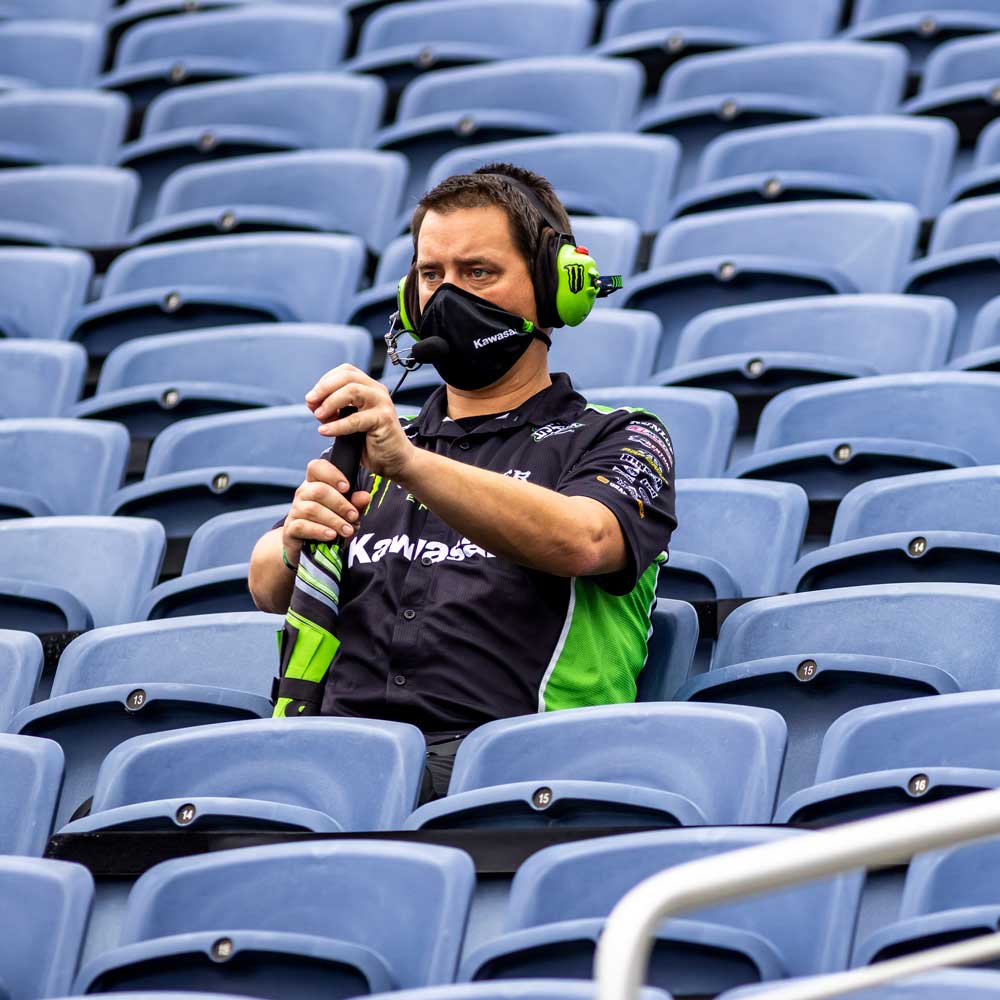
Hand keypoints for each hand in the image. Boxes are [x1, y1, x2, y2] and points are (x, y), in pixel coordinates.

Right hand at [282, 458, 370, 561]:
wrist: (311, 547)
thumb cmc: (331, 523)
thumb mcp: (347, 512)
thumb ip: (356, 504)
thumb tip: (365, 496)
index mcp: (316, 483)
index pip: (316, 467)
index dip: (331, 474)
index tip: (346, 487)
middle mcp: (303, 494)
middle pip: (318, 491)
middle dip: (340, 504)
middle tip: (354, 516)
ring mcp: (295, 511)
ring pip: (312, 509)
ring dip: (333, 520)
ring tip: (347, 530)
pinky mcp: (290, 529)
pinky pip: (302, 526)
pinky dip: (319, 530)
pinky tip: (331, 535)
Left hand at [306, 364, 415, 479]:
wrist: (395, 460)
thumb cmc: (372, 441)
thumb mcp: (348, 420)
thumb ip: (333, 409)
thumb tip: (313, 402)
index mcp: (369, 387)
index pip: (345, 371)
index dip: (325, 381)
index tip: (312, 398)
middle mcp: (377, 391)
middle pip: (347, 376)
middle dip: (324, 388)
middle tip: (311, 402)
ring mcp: (382, 403)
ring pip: (352, 391)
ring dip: (330, 402)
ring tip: (319, 416)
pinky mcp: (384, 419)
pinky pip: (356, 419)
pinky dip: (337, 425)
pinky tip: (325, 431)